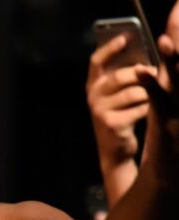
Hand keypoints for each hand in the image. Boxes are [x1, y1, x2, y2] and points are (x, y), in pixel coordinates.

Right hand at [88, 35, 153, 165]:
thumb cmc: (121, 115)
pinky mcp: (111, 123)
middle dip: (143, 74)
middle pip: (120, 76)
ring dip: (149, 94)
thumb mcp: (117, 94)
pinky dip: (149, 109)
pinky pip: (139, 109)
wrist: (115, 149)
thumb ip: (124, 75)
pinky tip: (151, 113)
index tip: (124, 39)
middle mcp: (93, 96)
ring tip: (154, 98)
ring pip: (134, 92)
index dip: (109, 49)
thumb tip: (143, 60)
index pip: (96, 61)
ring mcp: (99, 110)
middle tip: (158, 73)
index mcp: (93, 85)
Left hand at [136, 2, 178, 179]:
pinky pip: (160, 104)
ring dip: (174, 60)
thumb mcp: (168, 104)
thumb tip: (163, 54)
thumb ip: (166, 79)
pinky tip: (143, 72)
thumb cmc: (168, 137)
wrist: (169, 178)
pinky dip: (152, 87)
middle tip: (178, 10)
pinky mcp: (168, 128)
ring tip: (165, 39)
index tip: (177, 7)